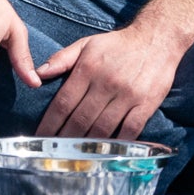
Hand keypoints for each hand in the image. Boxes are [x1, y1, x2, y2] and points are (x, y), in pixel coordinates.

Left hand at [33, 24, 182, 140]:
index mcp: (88, 68)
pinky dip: (116, 143)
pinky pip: (129, 130)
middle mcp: (106, 83)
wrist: (156, 38)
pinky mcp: (146, 104)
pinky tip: (106, 152)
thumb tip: (37, 74)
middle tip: (55, 153)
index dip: (50, 123)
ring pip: (102, 128)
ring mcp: (127, 95)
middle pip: (80, 120)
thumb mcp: (87, 44)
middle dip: (65, 139)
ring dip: (87, 146)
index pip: (63, 102)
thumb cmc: (117, 45)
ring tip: (75, 156)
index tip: (41, 138)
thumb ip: (61, 59)